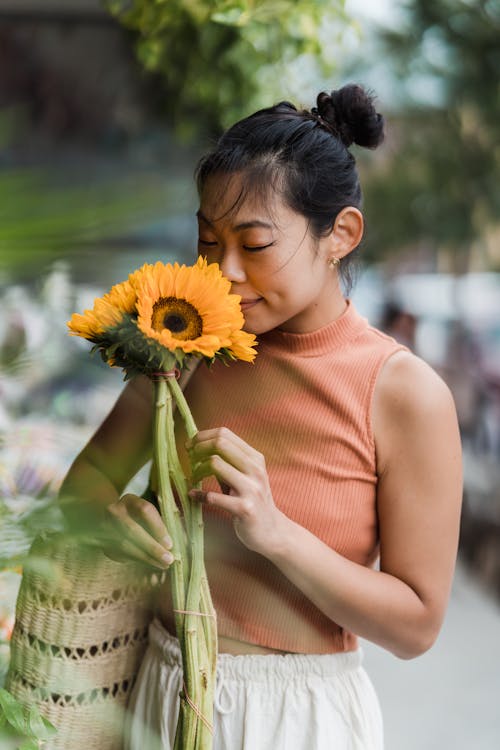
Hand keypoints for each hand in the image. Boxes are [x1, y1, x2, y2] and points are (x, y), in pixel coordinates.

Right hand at [101, 493, 173, 569]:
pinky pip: (121, 554)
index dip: (158, 528)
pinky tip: (151, 564)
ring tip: (162, 565)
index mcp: (129, 500)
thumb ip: (158, 525)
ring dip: (146, 557)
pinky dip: (138, 560)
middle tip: (168, 559)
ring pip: (125, 545)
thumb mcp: (147, 514)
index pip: (144, 511)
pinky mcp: (102, 542)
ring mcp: (104, 526)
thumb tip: (170, 546)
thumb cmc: (137, 517)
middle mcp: (114, 511)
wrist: (109, 519)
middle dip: (152, 547)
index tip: (169, 544)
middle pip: (132, 530)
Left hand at [187, 427, 286, 555]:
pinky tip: (193, 496)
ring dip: (197, 470)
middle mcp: (255, 469)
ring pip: (215, 464)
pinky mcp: (244, 509)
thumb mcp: (245, 476)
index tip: (190, 446)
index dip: (202, 436)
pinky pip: (213, 496)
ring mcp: (251, 488)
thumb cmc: (252, 501)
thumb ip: (227, 462)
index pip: (225, 433)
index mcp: (255, 458)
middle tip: (189, 460)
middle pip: (220, 443)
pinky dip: (198, 495)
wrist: (272, 531)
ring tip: (193, 479)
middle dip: (198, 448)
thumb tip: (199, 446)